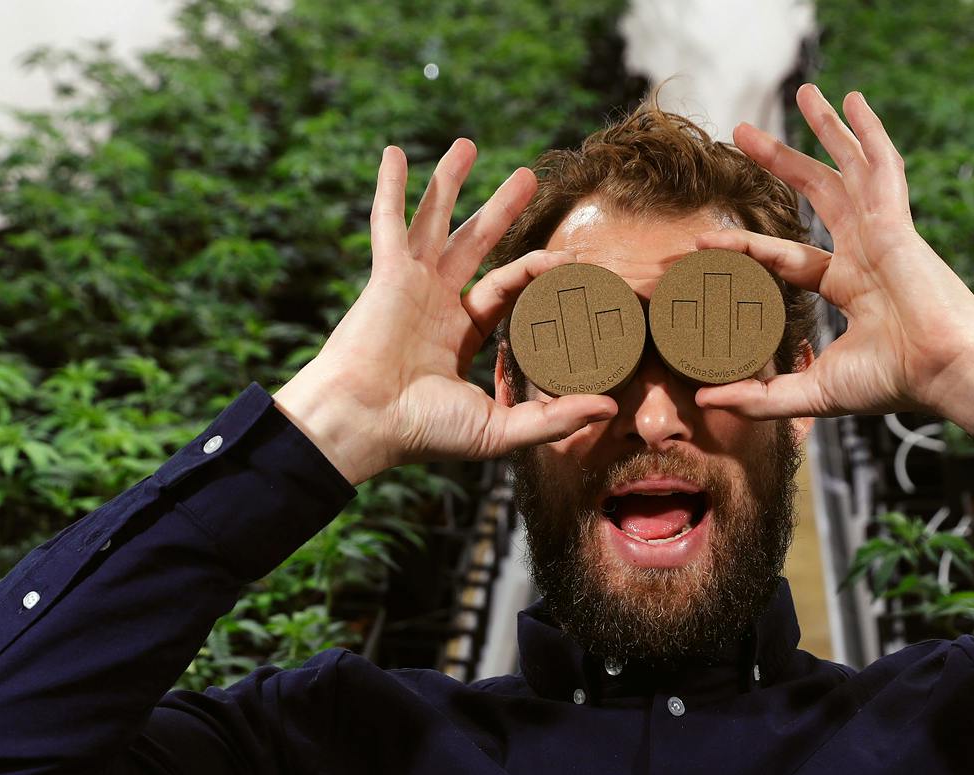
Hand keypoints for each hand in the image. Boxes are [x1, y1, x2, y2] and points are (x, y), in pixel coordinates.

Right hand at [273, 139, 616, 485]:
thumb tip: (608, 410)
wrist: (365, 423)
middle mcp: (435, 304)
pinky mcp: (387, 275)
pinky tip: (393, 153)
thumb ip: (552, 419)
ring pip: (436, 221)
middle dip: (500, 209)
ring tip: (469, 144)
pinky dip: (390, 188)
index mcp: (459, 335)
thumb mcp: (498, 428)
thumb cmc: (421, 432)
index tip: (571, 256)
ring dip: (450, 182)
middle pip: (475, 243)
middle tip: (528, 177)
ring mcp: (410, 285)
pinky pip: (388, 222)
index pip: (505, 289)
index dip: (537, 270)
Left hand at [691, 84, 973, 433]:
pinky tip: (853, 99)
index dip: (746, 245)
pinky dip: (869, 131)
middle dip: (782, 162)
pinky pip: (882, 166)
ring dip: (827, 129)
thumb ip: (762, 397)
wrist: (945, 372)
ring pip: (850, 168)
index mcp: (852, 287)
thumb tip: (705, 401)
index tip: (703, 241)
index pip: (787, 257)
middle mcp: (867, 253)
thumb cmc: (894, 384)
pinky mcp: (896, 221)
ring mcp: (884, 233)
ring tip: (804, 91)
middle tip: (742, 134)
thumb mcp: (815, 391)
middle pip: (818, 194)